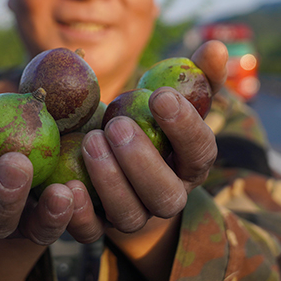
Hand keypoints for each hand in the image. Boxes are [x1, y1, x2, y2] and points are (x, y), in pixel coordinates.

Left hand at [66, 40, 226, 240]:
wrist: (113, 162)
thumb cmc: (148, 121)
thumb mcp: (169, 98)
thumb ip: (195, 75)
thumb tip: (215, 47)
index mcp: (191, 165)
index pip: (200, 152)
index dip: (185, 127)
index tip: (161, 96)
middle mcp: (167, 198)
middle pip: (166, 195)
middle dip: (143, 161)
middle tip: (117, 125)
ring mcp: (133, 217)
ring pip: (129, 215)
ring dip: (110, 180)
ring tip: (90, 140)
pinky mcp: (97, 229)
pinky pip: (90, 233)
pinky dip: (78, 213)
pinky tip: (65, 184)